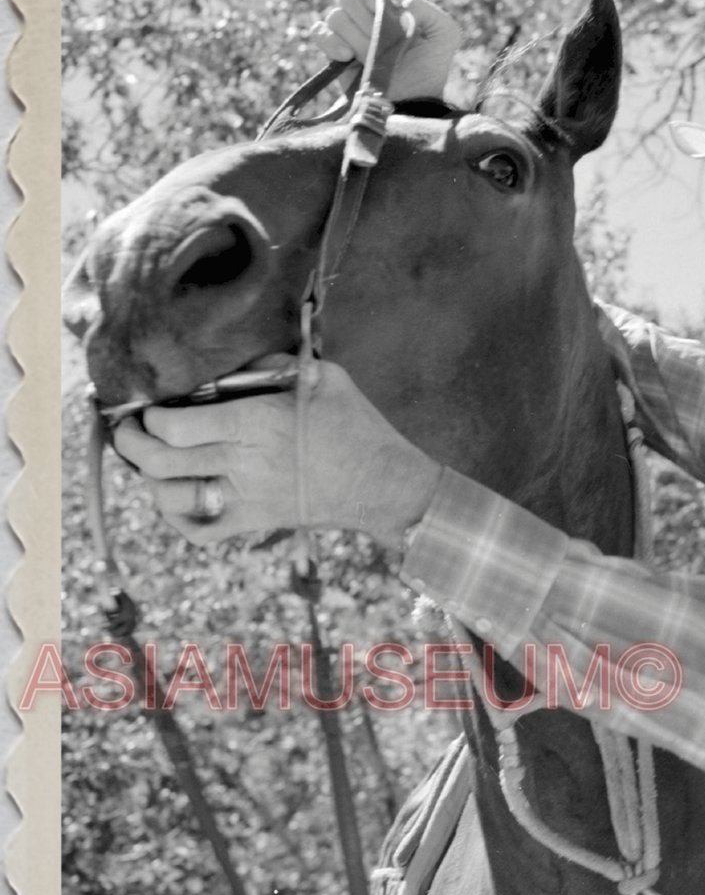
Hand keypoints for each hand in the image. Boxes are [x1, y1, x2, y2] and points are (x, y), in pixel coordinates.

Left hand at [112, 357, 443, 548]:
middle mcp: (243, 462)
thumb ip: (272, 365)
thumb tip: (232, 363)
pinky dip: (177, 520)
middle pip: (159, 461)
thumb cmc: (357, 425)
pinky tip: (178, 500)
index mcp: (256, 422)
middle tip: (129, 432)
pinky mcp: (255, 522)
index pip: (174, 425)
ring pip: (170, 498)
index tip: (153, 407)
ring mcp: (247, 498)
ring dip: (150, 481)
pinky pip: (199, 532)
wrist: (384, 483)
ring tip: (151, 464)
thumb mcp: (323, 376)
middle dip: (131, 445)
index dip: (150, 417)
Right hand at [311, 0, 460, 102]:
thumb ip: (432, 12)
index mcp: (388, 1)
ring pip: (335, 16)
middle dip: (366, 20)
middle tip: (383, 41)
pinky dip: (330, 42)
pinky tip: (347, 57)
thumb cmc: (429, 68)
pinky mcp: (334, 50)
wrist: (412, 101)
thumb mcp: (445, 36)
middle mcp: (365, 12)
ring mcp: (348, 31)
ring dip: (356, 38)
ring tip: (372, 57)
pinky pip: (319, 32)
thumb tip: (404, 4)